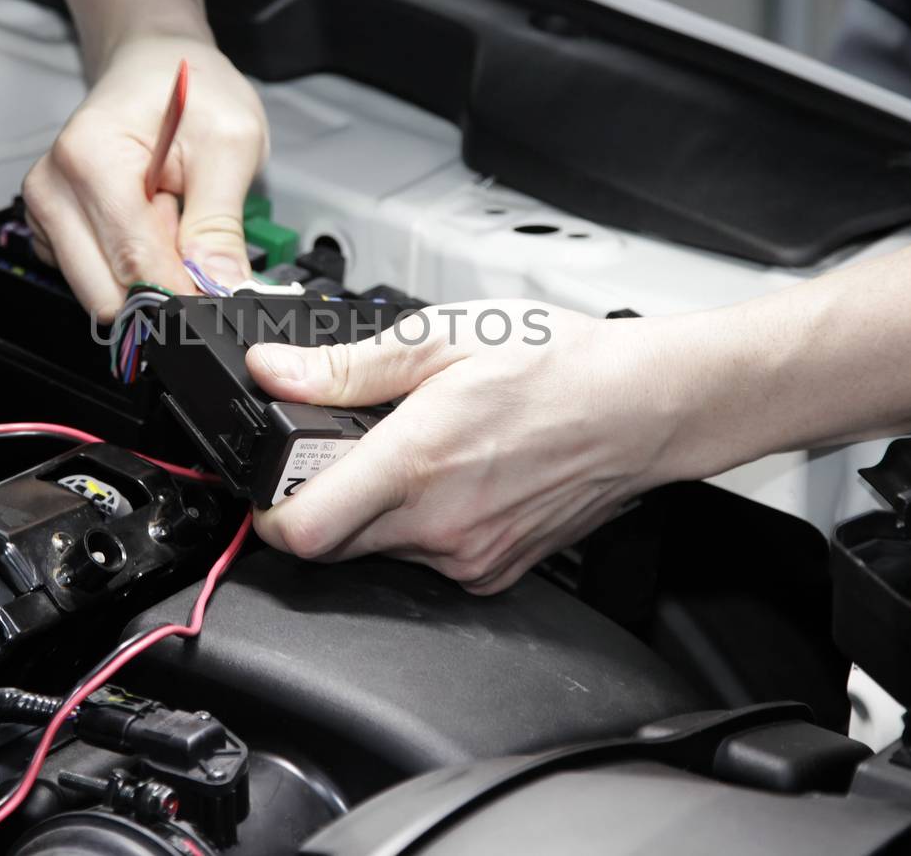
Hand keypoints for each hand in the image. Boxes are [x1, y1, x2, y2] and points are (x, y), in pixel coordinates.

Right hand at [23, 36, 267, 319]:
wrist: (156, 66)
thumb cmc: (190, 91)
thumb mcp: (231, 142)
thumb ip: (221, 222)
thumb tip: (219, 287)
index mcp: (90, 159)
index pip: (134, 264)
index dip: (185, 292)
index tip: (220, 292)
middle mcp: (53, 187)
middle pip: (107, 291)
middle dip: (161, 281)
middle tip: (190, 230)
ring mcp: (46, 211)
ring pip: (101, 293)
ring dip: (146, 271)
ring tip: (170, 215)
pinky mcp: (52, 230)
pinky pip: (96, 279)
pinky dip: (129, 265)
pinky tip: (149, 221)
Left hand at [244, 302, 711, 593]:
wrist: (643, 404)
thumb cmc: (556, 365)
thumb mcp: (439, 339)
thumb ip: (345, 367)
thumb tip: (274, 373)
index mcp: (415, 464)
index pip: (301, 531)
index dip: (267, 511)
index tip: (268, 482)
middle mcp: (439, 526)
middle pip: (331, 545)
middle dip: (319, 502)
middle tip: (346, 450)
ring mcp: (469, 557)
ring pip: (380, 552)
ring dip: (375, 511)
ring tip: (418, 453)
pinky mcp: (494, 572)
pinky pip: (428, 560)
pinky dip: (423, 526)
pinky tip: (456, 477)